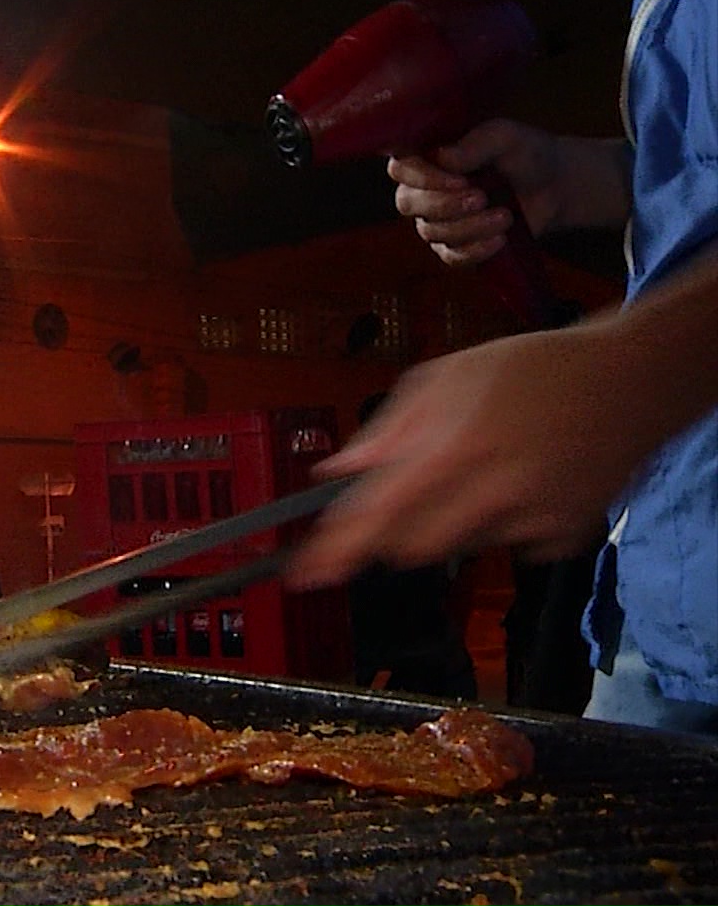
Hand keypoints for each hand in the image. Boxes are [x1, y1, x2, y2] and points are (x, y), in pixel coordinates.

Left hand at [287, 323, 655, 589]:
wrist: (633, 380)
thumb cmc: (535, 368)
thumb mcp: (447, 377)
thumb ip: (388, 429)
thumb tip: (339, 469)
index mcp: (452, 450)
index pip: (378, 517)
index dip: (338, 550)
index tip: (310, 574)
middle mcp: (491, 493)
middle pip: (413, 549)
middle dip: (397, 532)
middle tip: (416, 493)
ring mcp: (532, 520)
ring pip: (461, 547)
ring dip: (454, 522)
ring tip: (485, 468)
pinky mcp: (564, 535)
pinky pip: (511, 546)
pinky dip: (504, 523)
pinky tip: (524, 480)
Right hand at [388, 121, 631, 266]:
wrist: (554, 185)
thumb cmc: (524, 154)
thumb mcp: (506, 138)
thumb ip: (476, 143)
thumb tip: (443, 157)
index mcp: (426, 157)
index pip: (401, 168)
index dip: (424, 177)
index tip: (461, 179)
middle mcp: (422, 190)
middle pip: (409, 203)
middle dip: (446, 205)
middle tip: (483, 197)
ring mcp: (435, 221)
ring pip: (432, 231)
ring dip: (470, 226)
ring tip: (505, 215)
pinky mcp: (454, 247)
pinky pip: (451, 256)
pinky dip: (476, 250)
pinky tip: (500, 239)